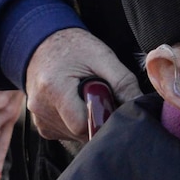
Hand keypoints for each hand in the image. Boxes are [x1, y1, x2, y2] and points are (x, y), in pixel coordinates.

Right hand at [25, 28, 141, 141]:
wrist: (44, 44)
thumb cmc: (74, 47)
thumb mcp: (102, 57)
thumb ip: (123, 82)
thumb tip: (140, 105)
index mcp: (55, 89)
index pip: (83, 125)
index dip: (104, 118)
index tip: (113, 103)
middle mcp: (40, 108)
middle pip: (80, 132)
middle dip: (99, 119)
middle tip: (103, 97)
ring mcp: (38, 118)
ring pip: (75, 135)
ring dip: (89, 121)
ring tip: (88, 97)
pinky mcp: (41, 125)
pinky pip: (66, 133)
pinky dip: (78, 122)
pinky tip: (79, 104)